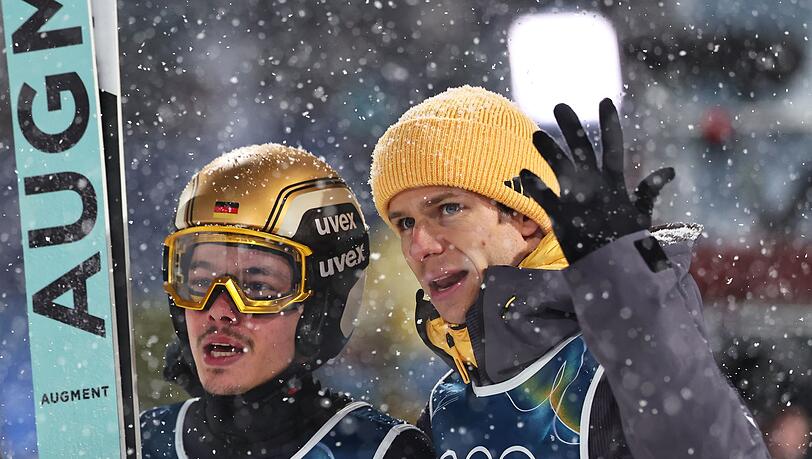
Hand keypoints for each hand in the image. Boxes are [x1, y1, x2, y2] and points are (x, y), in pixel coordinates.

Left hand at [519, 98, 673, 262]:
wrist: (620, 273)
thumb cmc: (630, 245)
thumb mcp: (642, 216)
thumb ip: (649, 192)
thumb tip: (669, 171)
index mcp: (616, 184)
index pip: (614, 146)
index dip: (610, 122)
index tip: (605, 100)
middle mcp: (597, 187)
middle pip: (583, 149)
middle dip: (572, 126)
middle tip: (559, 105)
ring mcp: (579, 202)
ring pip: (562, 168)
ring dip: (549, 150)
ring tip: (535, 134)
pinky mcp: (563, 219)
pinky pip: (545, 198)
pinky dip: (535, 186)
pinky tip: (522, 173)